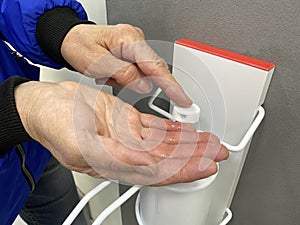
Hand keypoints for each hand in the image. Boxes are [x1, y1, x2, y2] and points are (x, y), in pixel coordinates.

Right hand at [15, 81, 227, 185]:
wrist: (47, 105)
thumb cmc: (55, 124)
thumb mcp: (81, 145)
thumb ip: (116, 157)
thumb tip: (147, 165)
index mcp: (117, 163)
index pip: (159, 172)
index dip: (185, 171)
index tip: (207, 166)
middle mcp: (127, 153)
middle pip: (169, 159)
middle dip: (195, 156)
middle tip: (218, 152)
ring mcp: (128, 137)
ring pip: (166, 143)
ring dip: (189, 143)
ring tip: (210, 142)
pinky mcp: (127, 121)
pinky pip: (156, 128)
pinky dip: (174, 129)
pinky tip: (187, 130)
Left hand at [61, 24, 191, 106]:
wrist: (72, 39)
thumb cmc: (80, 46)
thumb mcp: (96, 63)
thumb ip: (123, 73)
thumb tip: (145, 84)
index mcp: (128, 38)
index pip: (156, 66)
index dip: (172, 85)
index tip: (183, 99)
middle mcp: (136, 40)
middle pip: (153, 69)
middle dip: (144, 84)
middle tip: (132, 89)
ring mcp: (136, 46)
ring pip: (144, 73)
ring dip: (128, 81)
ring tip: (107, 74)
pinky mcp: (133, 53)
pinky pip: (137, 71)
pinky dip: (126, 78)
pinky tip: (111, 74)